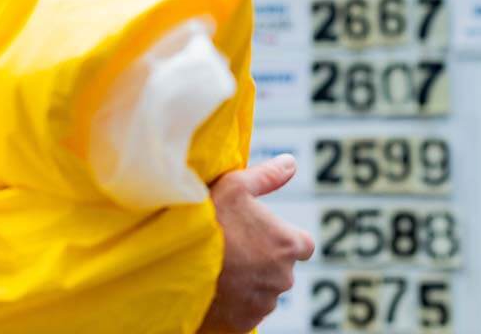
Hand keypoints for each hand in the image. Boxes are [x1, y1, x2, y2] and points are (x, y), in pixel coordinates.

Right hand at [198, 154, 314, 332]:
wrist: (178, 263)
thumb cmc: (209, 221)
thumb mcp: (236, 185)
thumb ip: (267, 176)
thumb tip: (290, 162)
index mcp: (289, 244)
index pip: (303, 245)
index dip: (284, 238)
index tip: (263, 234)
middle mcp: (284, 277)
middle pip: (281, 269)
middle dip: (264, 261)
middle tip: (236, 249)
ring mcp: (264, 303)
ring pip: (264, 291)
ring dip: (250, 282)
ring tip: (223, 268)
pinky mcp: (245, 323)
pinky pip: (246, 312)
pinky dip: (236, 303)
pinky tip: (217, 287)